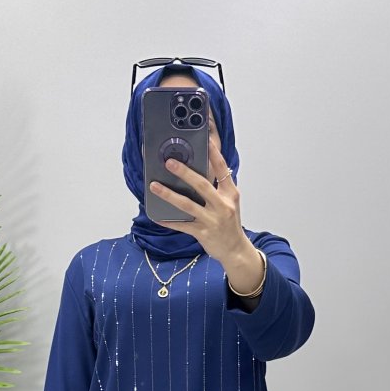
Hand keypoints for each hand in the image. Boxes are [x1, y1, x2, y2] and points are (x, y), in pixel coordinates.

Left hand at [149, 137, 245, 265]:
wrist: (235, 249)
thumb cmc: (230, 223)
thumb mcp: (229, 202)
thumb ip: (218, 187)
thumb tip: (199, 171)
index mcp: (231, 194)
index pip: (223, 170)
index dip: (215, 154)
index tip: (206, 140)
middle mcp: (223, 205)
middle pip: (202, 185)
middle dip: (184, 172)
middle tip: (169, 162)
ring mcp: (212, 220)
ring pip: (188, 205)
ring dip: (169, 195)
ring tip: (154, 186)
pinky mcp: (203, 233)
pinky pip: (182, 225)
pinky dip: (168, 220)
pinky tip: (157, 216)